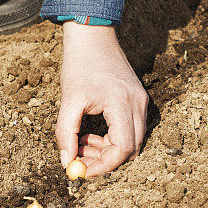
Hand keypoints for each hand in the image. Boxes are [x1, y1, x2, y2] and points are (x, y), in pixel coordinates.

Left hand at [56, 22, 147, 176]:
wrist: (93, 35)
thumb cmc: (79, 64)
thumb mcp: (69, 99)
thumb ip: (66, 132)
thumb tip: (67, 162)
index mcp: (121, 102)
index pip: (122, 148)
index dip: (103, 165)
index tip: (83, 171)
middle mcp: (137, 103)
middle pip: (132, 148)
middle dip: (105, 159)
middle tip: (81, 158)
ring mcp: (141, 100)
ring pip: (132, 140)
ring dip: (108, 148)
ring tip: (82, 141)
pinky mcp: (138, 98)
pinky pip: (131, 128)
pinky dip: (113, 136)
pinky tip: (92, 131)